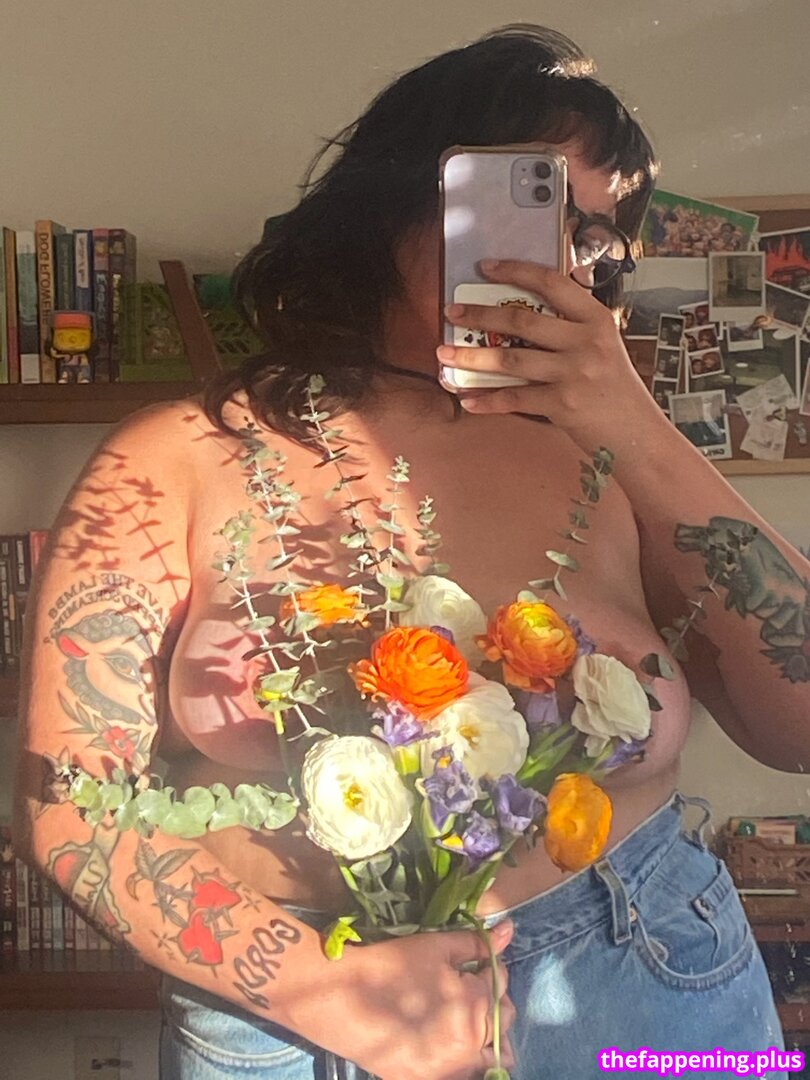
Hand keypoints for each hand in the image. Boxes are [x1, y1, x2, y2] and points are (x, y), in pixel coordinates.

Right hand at [296, 920, 515, 1079]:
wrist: (342, 1000)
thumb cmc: (391, 966)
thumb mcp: (437, 947)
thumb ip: (477, 942)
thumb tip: (510, 930)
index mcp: (477, 1004)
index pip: (500, 982)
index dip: (484, 968)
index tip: (466, 966)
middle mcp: (471, 1044)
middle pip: (503, 1020)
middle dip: (490, 1001)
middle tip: (463, 990)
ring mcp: (451, 1070)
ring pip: (490, 1059)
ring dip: (485, 1037)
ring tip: (460, 1020)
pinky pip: (461, 1074)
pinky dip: (461, 1059)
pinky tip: (442, 1040)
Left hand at [438, 259, 664, 452]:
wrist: (637, 434)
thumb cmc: (615, 390)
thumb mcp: (603, 347)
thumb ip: (571, 328)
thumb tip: (522, 314)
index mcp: (596, 320)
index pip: (552, 283)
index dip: (515, 271)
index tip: (485, 267)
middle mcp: (586, 342)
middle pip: (522, 320)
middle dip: (479, 315)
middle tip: (452, 312)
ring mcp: (574, 374)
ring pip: (510, 360)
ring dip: (471, 358)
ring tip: (444, 355)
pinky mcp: (563, 405)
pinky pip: (514, 398)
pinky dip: (487, 400)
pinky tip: (466, 399)